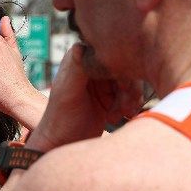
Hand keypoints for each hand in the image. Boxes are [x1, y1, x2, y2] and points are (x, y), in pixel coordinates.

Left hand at [26, 44, 142, 151]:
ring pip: (130, 81)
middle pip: (124, 66)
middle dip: (128, 88)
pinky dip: (131, 105)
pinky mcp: (111, 96)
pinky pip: (131, 94)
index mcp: (79, 59)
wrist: (62, 144)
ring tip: (118, 116)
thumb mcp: (67, 93)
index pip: (108, 52)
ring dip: (130, 99)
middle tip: (125, 108)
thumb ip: (76, 70)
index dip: (119, 68)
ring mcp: (103, 81)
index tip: (122, 88)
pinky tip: (123, 117)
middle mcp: (92, 66)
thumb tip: (81, 46)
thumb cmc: (59, 120)